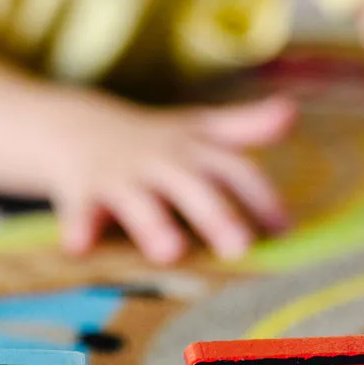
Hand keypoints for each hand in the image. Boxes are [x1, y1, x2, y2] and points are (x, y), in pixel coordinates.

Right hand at [44, 92, 295, 262]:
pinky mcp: (82, 191)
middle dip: (215, 215)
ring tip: (170, 253)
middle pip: (193, 187)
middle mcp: (160, 162)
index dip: (261, 199)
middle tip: (239, 247)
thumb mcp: (196, 129)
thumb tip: (290, 111)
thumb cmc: (149, 141)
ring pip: (139, 201)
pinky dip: (79, 227)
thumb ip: (244, 126)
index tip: (283, 231)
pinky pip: (80, 211)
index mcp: (193, 151)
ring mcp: (121, 176)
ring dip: (153, 224)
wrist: (73, 126)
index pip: (235, 171)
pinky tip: (78, 247)